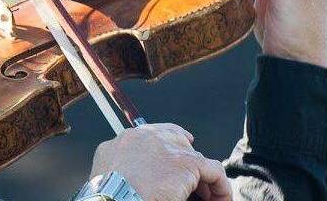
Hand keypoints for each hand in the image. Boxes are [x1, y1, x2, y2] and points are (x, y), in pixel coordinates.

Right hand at [90, 123, 230, 200]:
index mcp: (127, 139)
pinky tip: (221, 200)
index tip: (182, 151)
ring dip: (204, 181)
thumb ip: (120, 163)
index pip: (156, 133)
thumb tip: (128, 174)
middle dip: (189, 161)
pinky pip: (215, 172)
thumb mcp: (104, 171)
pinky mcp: (186, 163)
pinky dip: (221, 188)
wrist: (112, 198)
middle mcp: (148, 136)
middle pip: (180, 141)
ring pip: (197, 160)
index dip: (172, 143)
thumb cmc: (107, 193)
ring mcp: (168, 148)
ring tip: (209, 198)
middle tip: (197, 184)